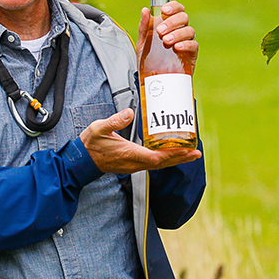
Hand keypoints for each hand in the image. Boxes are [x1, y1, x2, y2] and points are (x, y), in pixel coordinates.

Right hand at [79, 109, 201, 174]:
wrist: (81, 161)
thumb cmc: (90, 145)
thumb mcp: (99, 129)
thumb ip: (114, 121)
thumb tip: (129, 112)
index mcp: (129, 154)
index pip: (155, 157)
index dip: (172, 154)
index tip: (186, 150)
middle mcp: (134, 163)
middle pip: (163, 163)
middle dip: (180, 158)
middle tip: (197, 153)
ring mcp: (134, 165)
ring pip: (159, 165)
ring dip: (175, 160)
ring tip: (190, 154)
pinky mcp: (133, 164)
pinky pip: (153, 163)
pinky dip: (166, 160)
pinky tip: (172, 154)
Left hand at [137, 1, 197, 67]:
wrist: (152, 77)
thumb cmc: (149, 57)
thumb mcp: (143, 41)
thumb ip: (144, 26)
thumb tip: (145, 11)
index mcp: (170, 24)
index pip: (177, 9)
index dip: (173, 6)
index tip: (164, 10)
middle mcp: (180, 30)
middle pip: (184, 17)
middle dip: (172, 22)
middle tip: (160, 31)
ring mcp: (187, 41)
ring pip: (189, 30)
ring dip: (177, 33)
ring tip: (166, 41)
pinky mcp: (191, 54)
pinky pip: (194, 45)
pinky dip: (186, 44)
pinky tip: (177, 47)